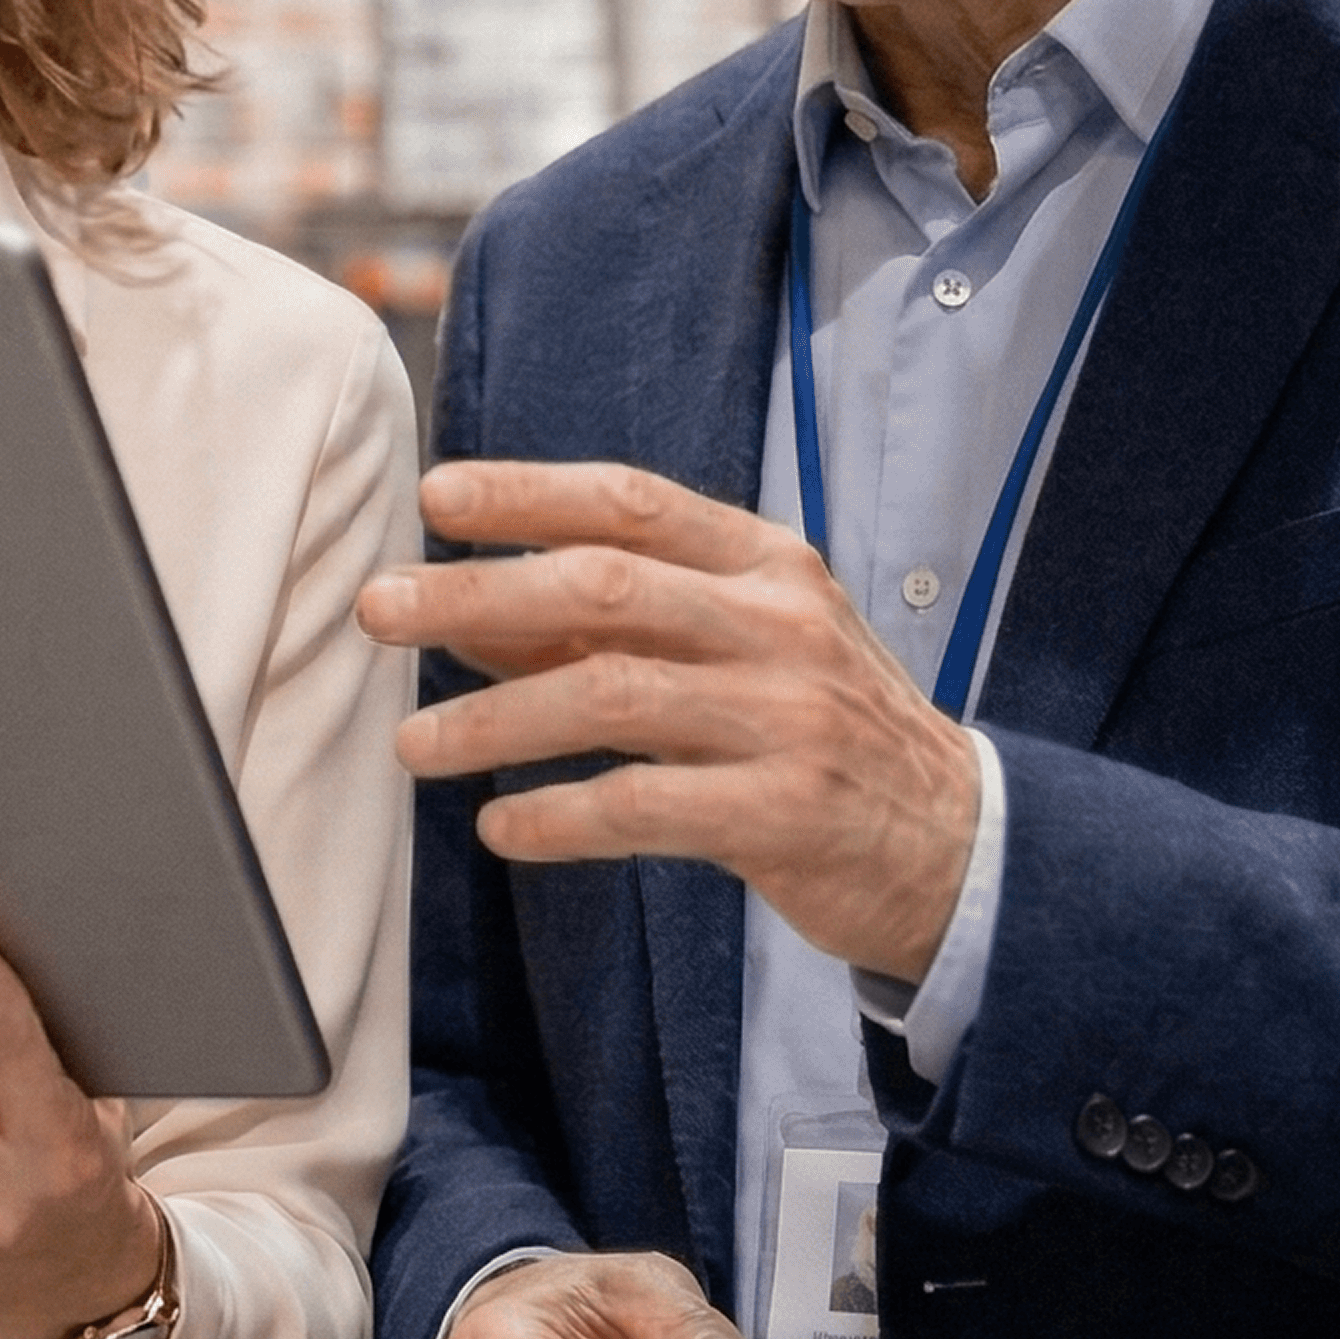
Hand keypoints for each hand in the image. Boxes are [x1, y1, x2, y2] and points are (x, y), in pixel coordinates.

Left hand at [356, 460, 981, 981]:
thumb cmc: (822, 734)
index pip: (631, 503)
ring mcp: (788, 716)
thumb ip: (615, 626)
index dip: (527, 493)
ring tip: (411, 744)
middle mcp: (779, 624)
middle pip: (603, 587)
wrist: (960, 845)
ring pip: (610, 693)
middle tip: (379, 612)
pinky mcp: (786, 812)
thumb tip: (468, 614)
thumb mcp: (739, 650)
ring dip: (494, 718)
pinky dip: (560, 816)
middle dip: (475, 594)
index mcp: (766, 565)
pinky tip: (501, 829)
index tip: (434, 497)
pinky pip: (645, 806)